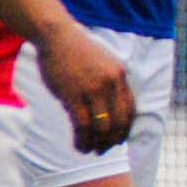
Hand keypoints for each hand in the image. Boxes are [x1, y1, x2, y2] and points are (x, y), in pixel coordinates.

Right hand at [36, 16, 133, 150]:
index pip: (130, 110)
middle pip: (119, 122)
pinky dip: (82, 140)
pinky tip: (78, 145)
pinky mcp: (74, 95)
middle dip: (112, 141)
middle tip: (102, 151)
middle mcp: (111, 83)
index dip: (125, 129)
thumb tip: (110, 109)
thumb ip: (109, 83)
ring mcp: (93, 89)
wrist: (56, 36)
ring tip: (88, 150)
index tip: (117, 140)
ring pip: (102, 128)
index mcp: (120, 75)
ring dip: (96, 144)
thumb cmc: (76, 51)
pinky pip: (83, 126)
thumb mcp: (102, 63)